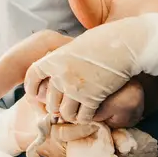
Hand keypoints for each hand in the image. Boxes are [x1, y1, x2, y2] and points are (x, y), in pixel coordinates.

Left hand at [24, 13, 157, 123]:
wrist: (125, 45)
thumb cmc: (105, 39)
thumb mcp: (77, 45)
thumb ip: (65, 59)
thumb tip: (58, 67)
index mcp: (54, 59)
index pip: (32, 77)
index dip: (32, 88)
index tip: (36, 94)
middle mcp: (61, 75)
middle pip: (50, 101)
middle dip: (56, 106)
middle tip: (64, 106)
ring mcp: (76, 88)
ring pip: (65, 113)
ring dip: (72, 114)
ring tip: (79, 111)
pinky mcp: (92, 98)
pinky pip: (83, 117)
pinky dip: (87, 117)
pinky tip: (92, 111)